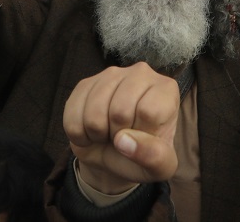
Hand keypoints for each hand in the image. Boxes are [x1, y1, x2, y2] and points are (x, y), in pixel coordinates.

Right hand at [63, 62, 179, 195]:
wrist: (115, 154)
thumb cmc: (143, 155)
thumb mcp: (161, 166)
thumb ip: (155, 156)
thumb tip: (124, 140)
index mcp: (166, 90)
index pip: (148, 112)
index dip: (142, 136)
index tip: (143, 138)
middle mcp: (140, 73)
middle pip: (119, 111)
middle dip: (118, 135)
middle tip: (123, 137)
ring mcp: (110, 74)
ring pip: (94, 114)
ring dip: (98, 135)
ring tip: (108, 133)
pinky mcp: (85, 83)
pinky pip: (73, 115)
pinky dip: (80, 133)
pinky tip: (91, 129)